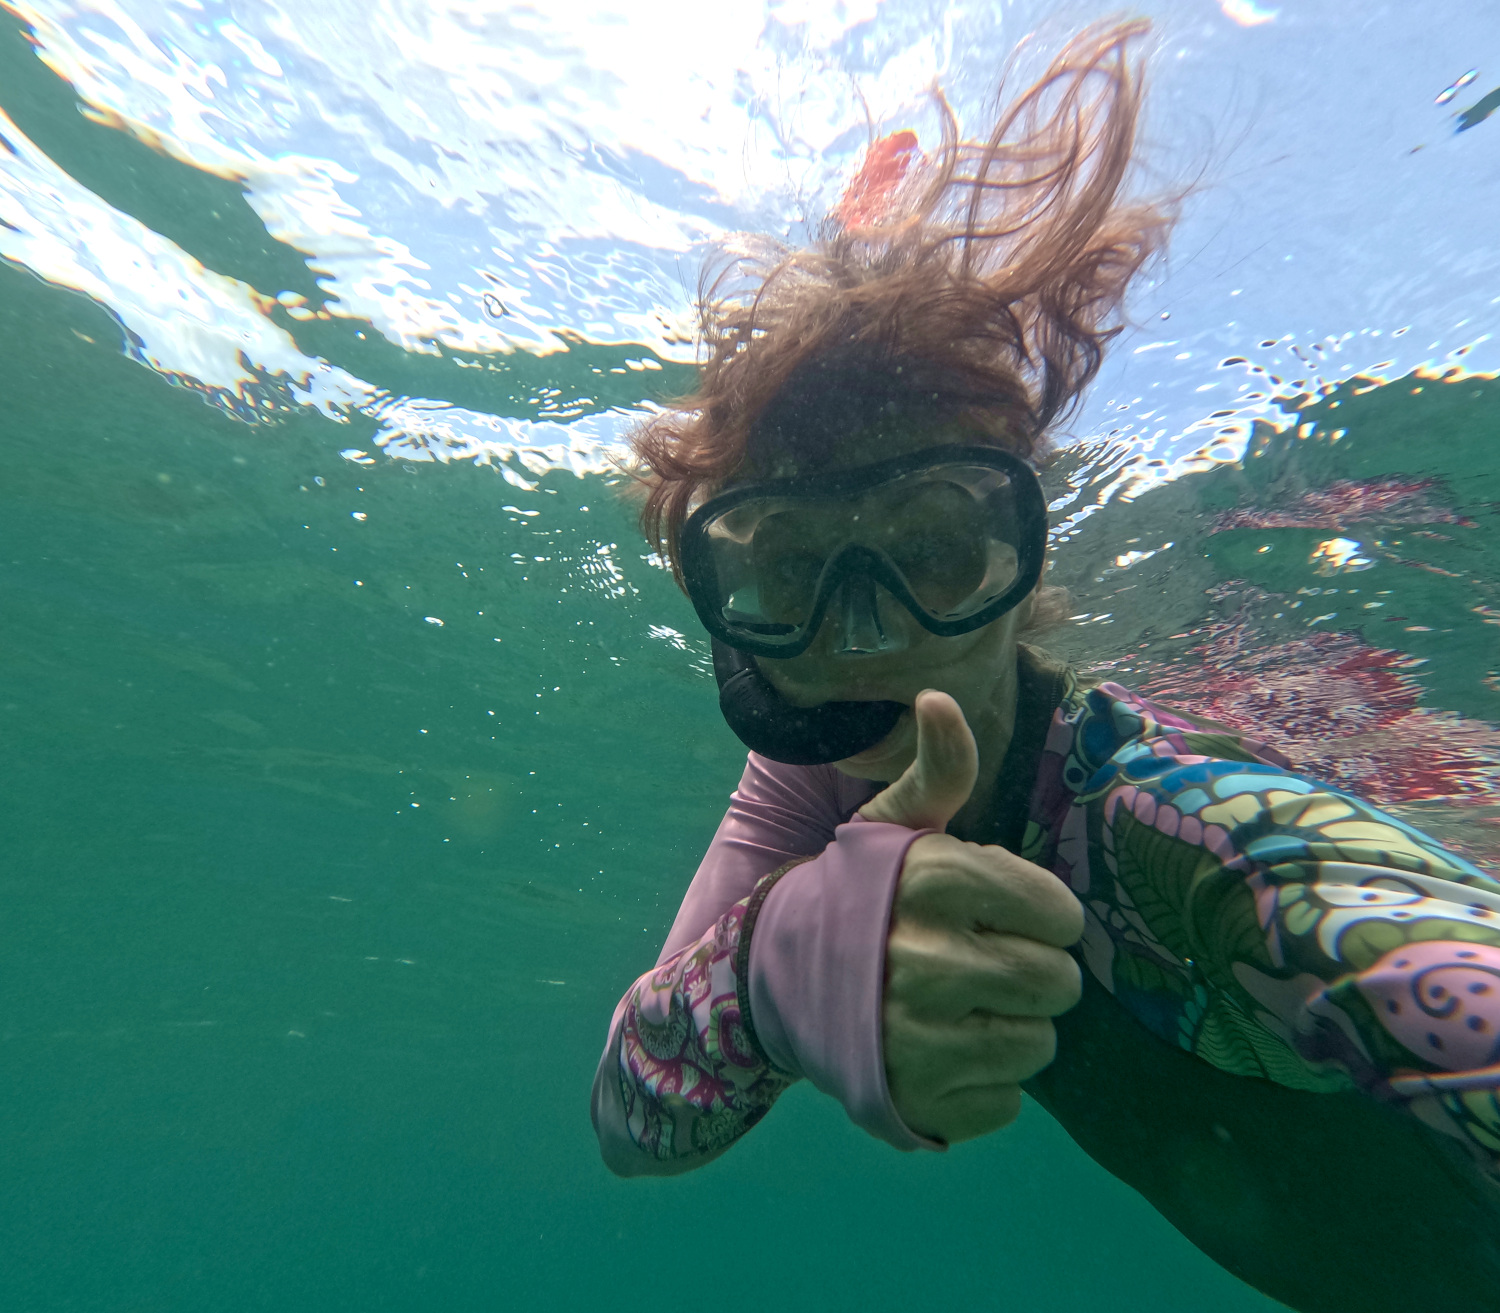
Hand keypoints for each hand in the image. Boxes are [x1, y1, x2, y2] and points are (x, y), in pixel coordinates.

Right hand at [860, 690, 1083, 1144]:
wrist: (770, 980)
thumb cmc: (856, 897)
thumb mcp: (891, 827)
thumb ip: (938, 769)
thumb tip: (939, 694)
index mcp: (932, 880)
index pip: (1059, 911)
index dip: (1039, 913)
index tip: (1004, 914)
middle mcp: (927, 960)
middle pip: (1059, 982)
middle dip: (1033, 972)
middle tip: (985, 964)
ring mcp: (921, 1038)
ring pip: (1041, 1044)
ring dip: (1014, 1028)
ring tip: (965, 1008)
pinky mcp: (920, 1100)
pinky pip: (1008, 1100)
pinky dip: (985, 1083)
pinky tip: (944, 1052)